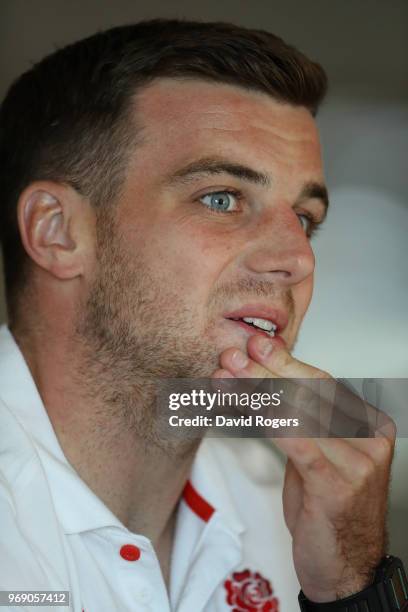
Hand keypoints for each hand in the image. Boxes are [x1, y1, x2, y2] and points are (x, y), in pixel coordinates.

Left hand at [212, 334, 395, 601]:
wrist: (345, 568)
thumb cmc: (327, 510)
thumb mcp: (317, 458)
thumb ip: (302, 424)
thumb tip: (266, 384)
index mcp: (368, 425)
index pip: (323, 382)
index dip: (287, 362)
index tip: (258, 346)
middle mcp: (369, 438)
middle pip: (311, 392)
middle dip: (267, 370)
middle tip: (234, 355)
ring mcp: (358, 462)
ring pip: (300, 413)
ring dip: (257, 392)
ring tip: (227, 377)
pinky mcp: (337, 486)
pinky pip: (298, 443)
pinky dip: (270, 422)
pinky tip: (247, 408)